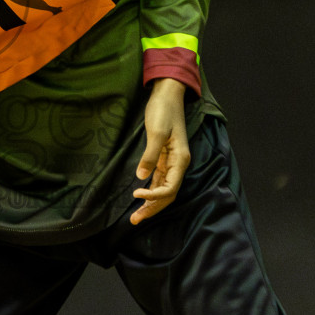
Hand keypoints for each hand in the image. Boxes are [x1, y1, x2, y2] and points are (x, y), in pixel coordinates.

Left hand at [131, 79, 189, 224]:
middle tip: (134, 220)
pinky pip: (159, 180)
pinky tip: (141, 198)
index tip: (136, 195)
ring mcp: (171, 161)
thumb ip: (150, 155)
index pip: (170, 187)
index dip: (154, 196)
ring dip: (151, 203)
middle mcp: (178, 164)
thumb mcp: (156, 132)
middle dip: (152, 208)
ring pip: (163, 189)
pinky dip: (151, 191)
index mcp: (180, 159)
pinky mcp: (163, 157)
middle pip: (167, 194)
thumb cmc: (163, 110)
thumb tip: (141, 177)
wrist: (167, 94)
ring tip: (136, 217)